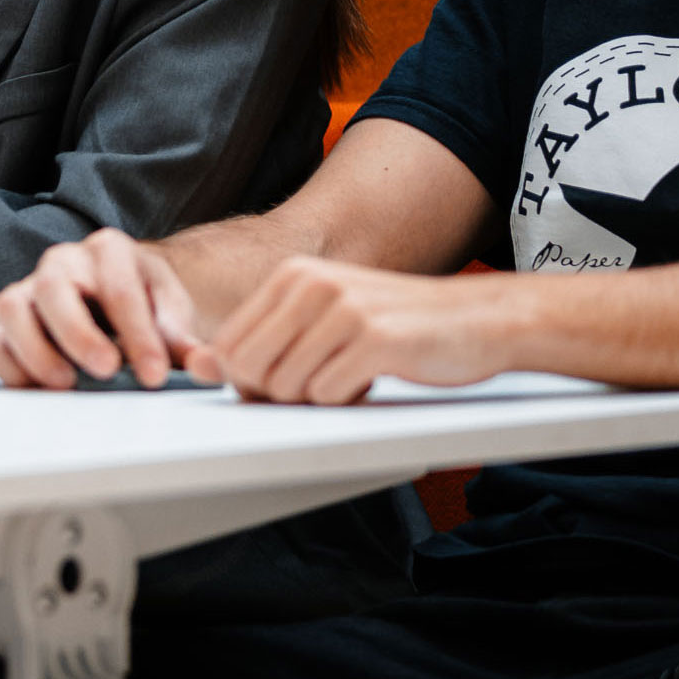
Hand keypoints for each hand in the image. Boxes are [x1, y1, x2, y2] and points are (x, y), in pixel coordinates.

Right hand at [0, 228, 201, 388]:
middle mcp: (62, 263)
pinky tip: (40, 388)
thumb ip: (186, 339)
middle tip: (106, 371)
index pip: (119, 288)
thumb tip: (206, 366)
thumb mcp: (172, 312)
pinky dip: (9, 367)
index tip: (154, 375)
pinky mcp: (10, 324)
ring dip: (35, 350)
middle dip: (78, 334)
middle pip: (54, 288)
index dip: (137, 335)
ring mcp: (29, 290)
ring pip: (11, 307)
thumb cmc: (148, 305)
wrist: (122, 298)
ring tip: (65, 384)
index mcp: (109, 250)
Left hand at [199, 256, 512, 403]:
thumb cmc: (397, 327)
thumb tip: (200, 369)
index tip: (286, 383)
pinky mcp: (375, 339)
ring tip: (351, 378)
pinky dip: (346, 403)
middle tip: (319, 386)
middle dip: (274, 395)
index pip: (228, 347)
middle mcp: (311, 284)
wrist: (478, 320)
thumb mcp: (325, 319)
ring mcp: (343, 309)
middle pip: (248, 370)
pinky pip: (327, 396)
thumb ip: (266, 341)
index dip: (248, 383)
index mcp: (292, 276)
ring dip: (316, 400)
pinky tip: (373, 382)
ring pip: (285, 387)